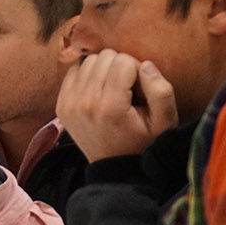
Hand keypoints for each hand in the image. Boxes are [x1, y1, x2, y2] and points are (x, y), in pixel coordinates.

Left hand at [56, 50, 177, 161]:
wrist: (115, 167)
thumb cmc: (143, 142)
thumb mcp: (165, 121)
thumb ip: (161, 90)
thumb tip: (145, 64)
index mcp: (110, 107)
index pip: (123, 61)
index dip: (137, 70)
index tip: (140, 90)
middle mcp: (85, 103)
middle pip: (103, 58)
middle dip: (119, 68)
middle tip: (127, 90)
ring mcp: (68, 104)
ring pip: (87, 62)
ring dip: (103, 70)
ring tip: (113, 91)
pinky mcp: (60, 105)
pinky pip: (73, 72)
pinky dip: (87, 76)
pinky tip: (99, 92)